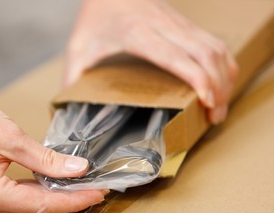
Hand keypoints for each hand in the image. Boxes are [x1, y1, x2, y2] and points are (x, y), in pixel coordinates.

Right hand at [0, 92, 106, 212]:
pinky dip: (35, 191)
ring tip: (79, 186)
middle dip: (67, 198)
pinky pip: (14, 199)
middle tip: (94, 188)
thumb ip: (47, 160)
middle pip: (35, 208)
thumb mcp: (12, 138)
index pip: (42, 204)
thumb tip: (77, 169)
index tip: (97, 193)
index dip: (73, 200)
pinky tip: (53, 184)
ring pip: (26, 205)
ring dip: (52, 196)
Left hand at [64, 0, 238, 123]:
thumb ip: (74, 79)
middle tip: (216, 114)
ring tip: (221, 103)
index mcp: (138, 34)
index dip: (199, 80)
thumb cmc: (93, 18)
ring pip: (214, 46)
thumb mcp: (78, 49)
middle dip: (218, 86)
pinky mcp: (183, 23)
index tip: (209, 102)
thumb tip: (68, 111)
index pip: (178, 57)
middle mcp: (164, 26)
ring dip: (224, 75)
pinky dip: (222, 61)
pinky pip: (212, 41)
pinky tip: (222, 79)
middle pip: (205, 54)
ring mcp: (177, 22)